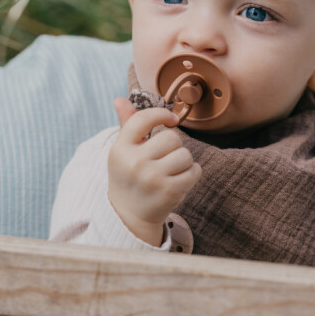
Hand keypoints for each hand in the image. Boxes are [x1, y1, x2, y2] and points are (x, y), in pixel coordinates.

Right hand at [108, 97, 201, 245]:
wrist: (128, 217)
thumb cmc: (129, 176)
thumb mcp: (123, 151)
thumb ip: (126, 124)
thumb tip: (120, 99)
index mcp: (120, 149)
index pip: (143, 119)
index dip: (161, 114)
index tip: (172, 120)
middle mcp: (134, 163)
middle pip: (172, 138)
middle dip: (174, 147)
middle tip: (164, 159)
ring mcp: (152, 178)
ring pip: (185, 154)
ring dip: (184, 161)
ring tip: (171, 171)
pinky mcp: (169, 192)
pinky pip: (194, 171)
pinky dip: (192, 174)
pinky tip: (179, 180)